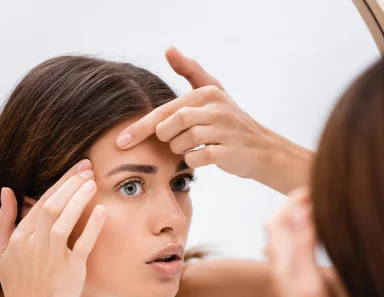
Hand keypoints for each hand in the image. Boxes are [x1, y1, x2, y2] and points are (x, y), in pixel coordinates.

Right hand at [0, 160, 105, 296]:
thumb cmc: (19, 287)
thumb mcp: (0, 253)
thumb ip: (2, 221)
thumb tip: (6, 191)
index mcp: (18, 238)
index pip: (40, 202)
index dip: (60, 183)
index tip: (76, 170)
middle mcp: (33, 245)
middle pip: (52, 205)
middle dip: (71, 182)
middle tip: (88, 167)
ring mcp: (52, 258)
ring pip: (63, 219)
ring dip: (79, 198)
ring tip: (93, 182)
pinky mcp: (70, 271)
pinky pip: (82, 244)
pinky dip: (91, 226)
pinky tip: (101, 211)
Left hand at [116, 47, 272, 179]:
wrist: (262, 148)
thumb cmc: (231, 122)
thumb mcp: (214, 91)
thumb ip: (191, 71)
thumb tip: (169, 49)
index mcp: (207, 93)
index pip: (165, 110)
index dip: (140, 127)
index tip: (121, 141)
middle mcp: (215, 107)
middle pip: (171, 125)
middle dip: (167, 138)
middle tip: (177, 140)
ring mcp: (223, 129)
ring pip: (182, 142)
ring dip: (181, 149)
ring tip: (192, 147)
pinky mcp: (228, 150)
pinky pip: (197, 157)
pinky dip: (194, 160)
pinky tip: (202, 157)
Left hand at [264, 187, 349, 296]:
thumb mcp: (310, 283)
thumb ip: (302, 247)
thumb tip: (297, 211)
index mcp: (284, 265)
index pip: (277, 221)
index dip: (292, 201)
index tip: (312, 187)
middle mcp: (283, 270)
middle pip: (280, 228)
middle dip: (294, 207)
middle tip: (315, 193)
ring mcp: (292, 280)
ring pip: (288, 242)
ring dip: (299, 222)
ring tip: (318, 211)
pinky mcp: (303, 289)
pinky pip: (298, 256)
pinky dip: (307, 241)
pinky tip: (319, 245)